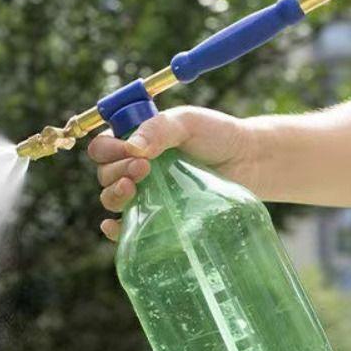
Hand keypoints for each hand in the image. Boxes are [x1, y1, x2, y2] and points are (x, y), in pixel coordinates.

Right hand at [88, 106, 254, 240]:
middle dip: (117, 171)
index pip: (102, 147)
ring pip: (110, 198)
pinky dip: (115, 228)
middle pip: (104, 174)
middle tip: (144, 169)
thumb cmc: (216, 135)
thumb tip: (132, 149)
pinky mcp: (155, 216)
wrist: (248, 162)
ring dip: (114, 194)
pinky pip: (126, 226)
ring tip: (134, 188)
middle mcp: (133, 167)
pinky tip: (114, 225)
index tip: (132, 152)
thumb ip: (158, 129)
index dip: (109, 150)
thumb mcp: (187, 122)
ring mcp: (143, 193)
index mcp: (134, 141)